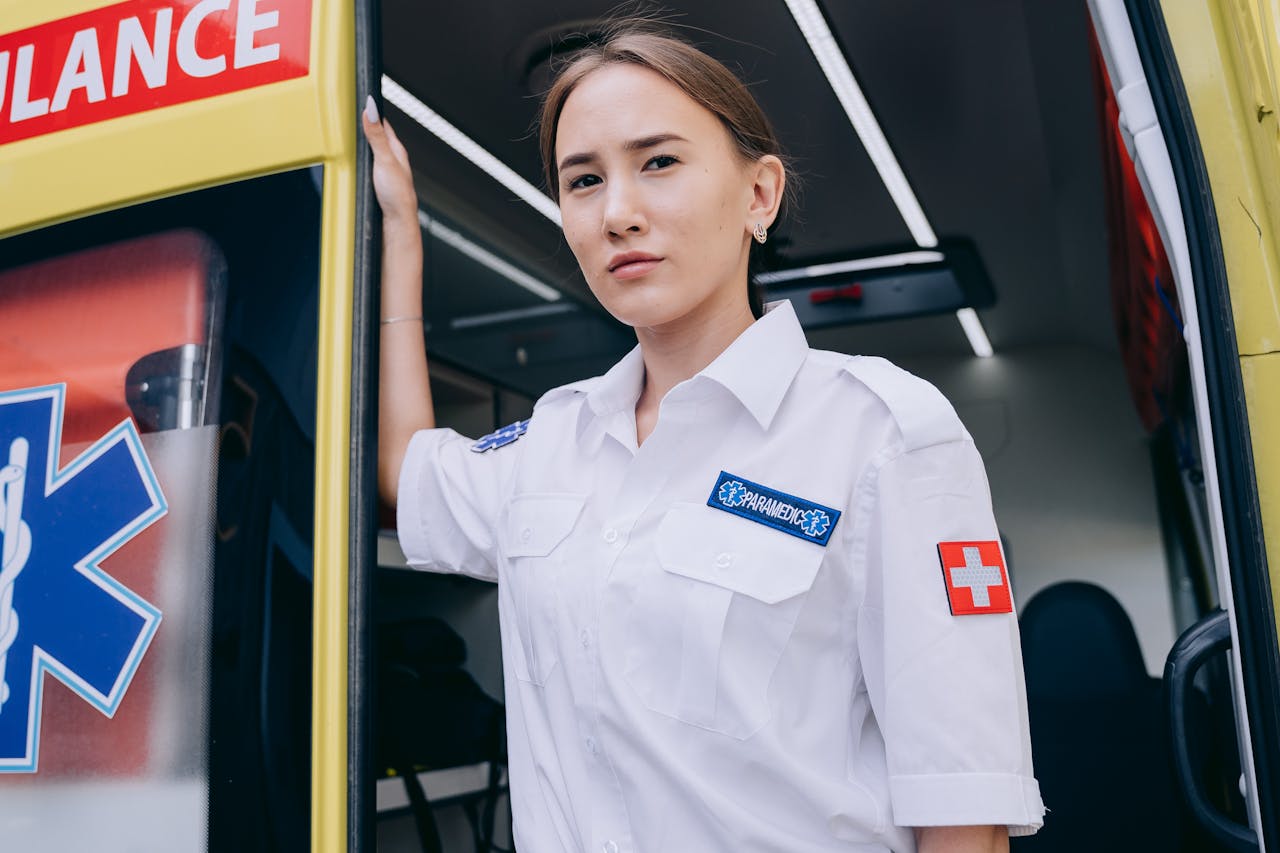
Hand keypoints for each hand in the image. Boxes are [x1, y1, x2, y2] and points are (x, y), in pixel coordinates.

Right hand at [362, 95, 418, 225]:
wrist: (397, 224)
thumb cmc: (397, 196)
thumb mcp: (384, 160)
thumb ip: (376, 136)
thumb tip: (371, 109)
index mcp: (396, 150)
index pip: (383, 124)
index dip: (373, 112)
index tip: (363, 99)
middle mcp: (392, 160)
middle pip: (376, 137)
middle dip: (365, 126)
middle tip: (352, 114)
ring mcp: (385, 172)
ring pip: (372, 153)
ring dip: (362, 145)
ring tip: (350, 135)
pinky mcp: (379, 185)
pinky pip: (367, 167)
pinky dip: (359, 161)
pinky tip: (354, 164)